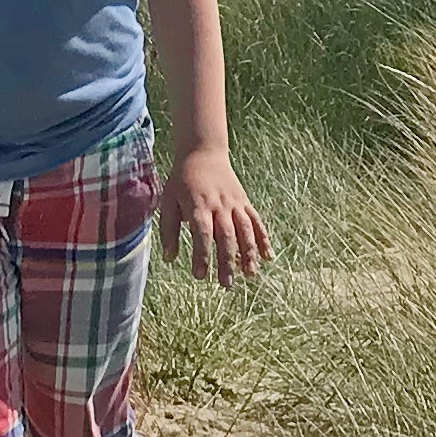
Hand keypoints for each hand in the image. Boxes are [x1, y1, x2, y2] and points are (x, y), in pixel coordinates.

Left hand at [158, 148, 270, 286]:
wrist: (203, 152)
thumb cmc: (182, 180)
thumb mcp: (168, 201)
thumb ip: (168, 230)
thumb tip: (169, 259)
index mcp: (198, 205)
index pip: (201, 234)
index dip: (202, 255)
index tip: (200, 276)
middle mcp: (219, 205)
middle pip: (226, 236)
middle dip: (227, 261)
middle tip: (226, 284)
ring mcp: (234, 203)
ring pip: (245, 230)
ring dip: (248, 253)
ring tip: (249, 274)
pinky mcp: (244, 201)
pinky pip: (256, 221)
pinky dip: (263, 239)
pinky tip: (267, 256)